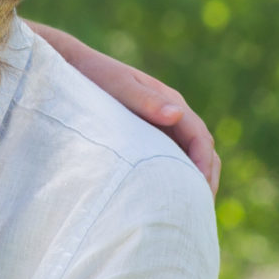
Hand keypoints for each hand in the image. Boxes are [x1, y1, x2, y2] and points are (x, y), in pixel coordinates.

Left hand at [28, 22, 219, 191]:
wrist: (72, 67)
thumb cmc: (93, 76)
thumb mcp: (118, 86)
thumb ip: (145, 100)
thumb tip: (176, 115)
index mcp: (170, 102)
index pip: (199, 137)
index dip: (203, 164)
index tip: (199, 190)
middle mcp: (171, 114)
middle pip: (201, 150)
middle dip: (205, 178)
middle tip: (200, 210)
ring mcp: (161, 126)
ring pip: (189, 157)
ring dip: (194, 181)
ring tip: (189, 211)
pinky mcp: (148, 137)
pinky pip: (170, 160)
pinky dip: (177, 178)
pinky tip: (167, 199)